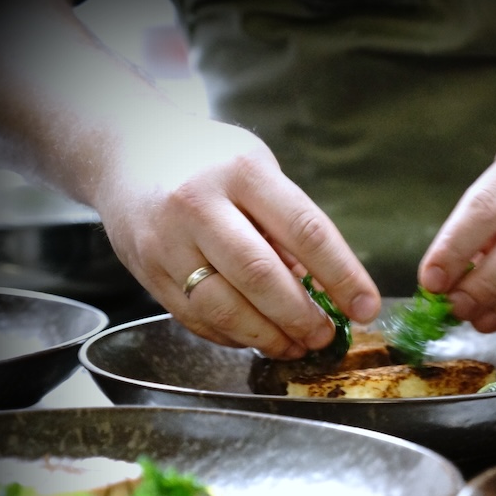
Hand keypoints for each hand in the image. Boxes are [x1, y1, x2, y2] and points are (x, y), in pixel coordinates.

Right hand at [94, 116, 380, 357]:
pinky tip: (255, 337)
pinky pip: (196, 319)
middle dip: (302, 317)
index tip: (367, 307)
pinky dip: (232, 336)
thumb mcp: (257, 171)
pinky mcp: (146, 271)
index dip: (343, 277)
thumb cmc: (210, 163)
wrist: (127, 150)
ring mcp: (167, 240)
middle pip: (263, 276)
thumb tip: (324, 289)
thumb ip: (288, 225)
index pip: (307, 232)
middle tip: (325, 335)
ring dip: (268, 336)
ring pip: (225, 307)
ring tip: (295, 345)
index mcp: (243, 172)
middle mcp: (199, 203)